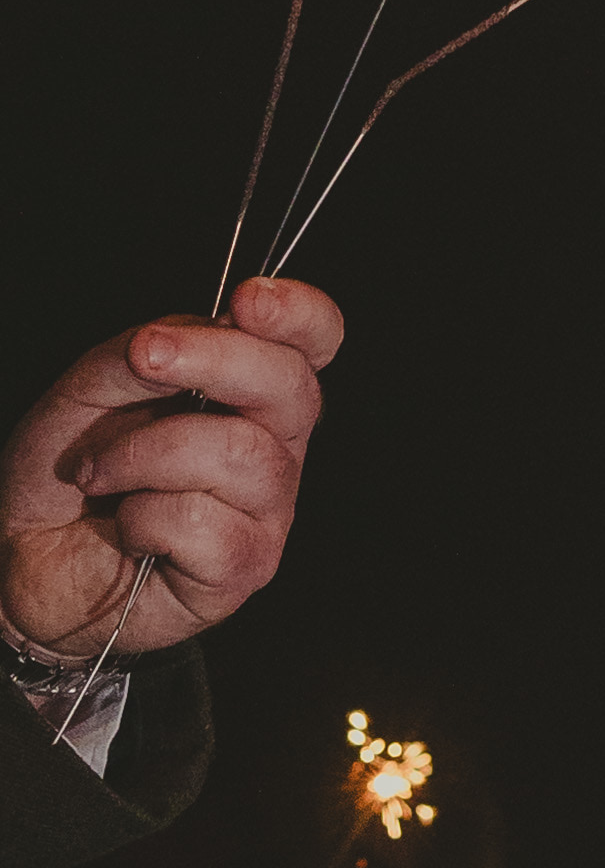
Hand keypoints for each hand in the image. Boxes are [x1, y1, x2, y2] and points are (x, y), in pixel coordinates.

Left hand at [0, 279, 343, 663]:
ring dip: (142, 456)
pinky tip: (128, 531)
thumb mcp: (91, 390)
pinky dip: (142, 520)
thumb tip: (172, 344)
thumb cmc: (69, 472)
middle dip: (214, 360)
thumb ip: (136, 357)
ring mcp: (268, 511)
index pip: (313, 341)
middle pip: (292, 387)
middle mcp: (274, 447)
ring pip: (239, 454)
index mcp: (250, 394)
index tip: (247, 299)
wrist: (27, 556)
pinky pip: (203, 522)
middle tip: (143, 356)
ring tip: (98, 473)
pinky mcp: (246, 568)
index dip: (300, 314)